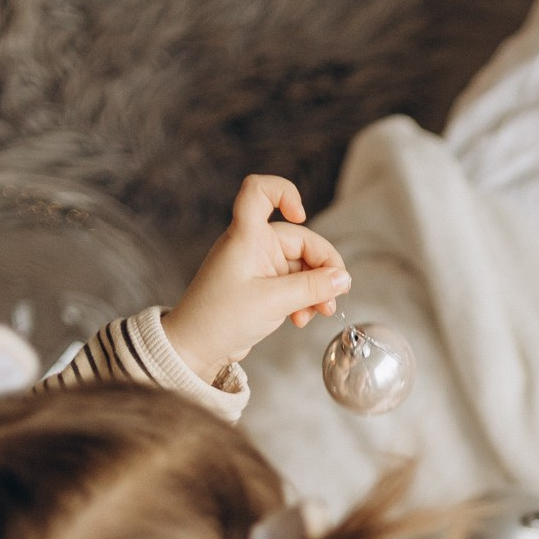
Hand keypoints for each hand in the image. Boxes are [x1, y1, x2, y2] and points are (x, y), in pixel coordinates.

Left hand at [162, 175, 353, 382]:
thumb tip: (342, 279)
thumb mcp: (273, 301)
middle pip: (300, 240)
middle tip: (335, 294)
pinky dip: (303, 299)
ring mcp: (257, 265)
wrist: (196, 347)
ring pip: (301, 266)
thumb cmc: (221, 318)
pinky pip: (293, 283)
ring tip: (319, 312)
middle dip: (322, 268)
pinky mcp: (261, 285)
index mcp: (247, 235)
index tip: (302, 215)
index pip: (259, 191)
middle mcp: (252, 244)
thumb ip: (312, 288)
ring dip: (315, 289)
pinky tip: (302, 318)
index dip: (284, 192)